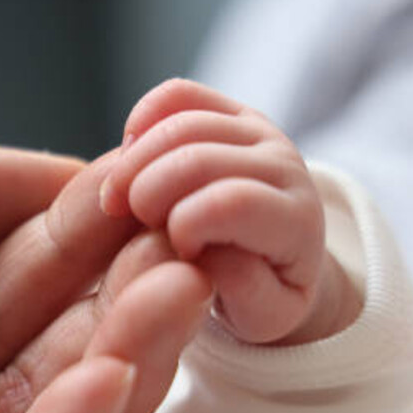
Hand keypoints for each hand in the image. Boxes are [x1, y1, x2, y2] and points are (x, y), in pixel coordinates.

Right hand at [99, 79, 359, 343]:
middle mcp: (282, 165)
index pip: (233, 203)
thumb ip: (244, 290)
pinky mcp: (228, 111)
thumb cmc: (265, 295)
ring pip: (181, 121)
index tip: (176, 254)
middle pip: (197, 157)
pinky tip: (127, 160)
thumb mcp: (262, 317)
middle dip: (146, 193)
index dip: (185, 226)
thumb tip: (210, 250)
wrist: (283, 260)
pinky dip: (140, 121)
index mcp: (295, 220)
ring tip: (116, 203)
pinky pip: (176, 94)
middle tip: (130, 228)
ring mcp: (256, 131)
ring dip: (131, 163)